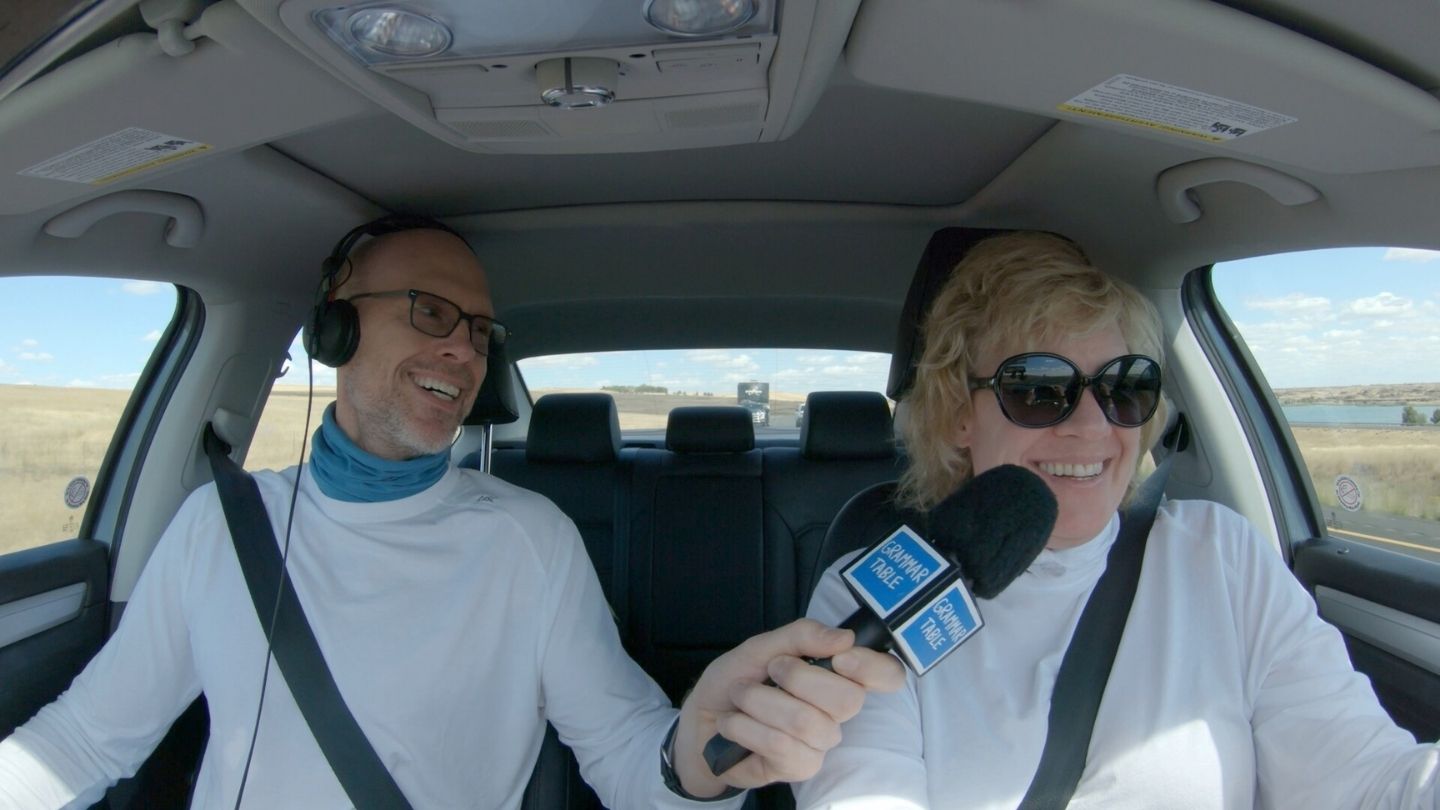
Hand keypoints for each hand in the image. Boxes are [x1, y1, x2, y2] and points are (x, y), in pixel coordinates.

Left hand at [672, 618, 905, 795]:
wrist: (700, 722)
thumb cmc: (734, 683)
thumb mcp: (759, 647)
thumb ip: (800, 636)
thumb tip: (844, 637)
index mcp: (835, 675)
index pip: (886, 675)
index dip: (874, 667)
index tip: (842, 657)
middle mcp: (836, 711)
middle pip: (848, 700)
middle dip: (798, 677)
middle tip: (771, 671)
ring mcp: (820, 742)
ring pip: (807, 722)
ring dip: (760, 701)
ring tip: (741, 697)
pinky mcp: (799, 768)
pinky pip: (782, 746)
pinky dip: (746, 727)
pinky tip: (734, 725)